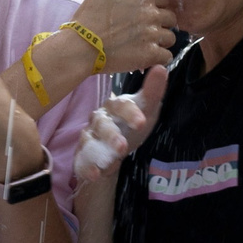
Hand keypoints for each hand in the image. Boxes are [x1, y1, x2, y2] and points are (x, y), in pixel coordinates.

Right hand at [68, 0, 174, 72]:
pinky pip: (166, 57)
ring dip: (159, 42)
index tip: (138, 17)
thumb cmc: (90, 15)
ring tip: (140, 44)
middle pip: (170, 20)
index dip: (153, 9)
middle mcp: (151, 14)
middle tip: (140, 32)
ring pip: (170, 38)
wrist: (79, 47)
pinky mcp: (149, 55)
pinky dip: (157, 58)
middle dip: (159, 25)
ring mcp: (151, 35)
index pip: (164, 1)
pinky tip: (142, 55)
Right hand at [73, 66, 167, 187]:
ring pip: (89, 141)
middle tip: (123, 147)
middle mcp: (98, 119)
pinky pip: (82, 160)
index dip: (130, 113)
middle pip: (102, 124)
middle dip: (112, 135)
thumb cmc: (130, 126)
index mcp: (114, 106)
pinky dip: (88, 168)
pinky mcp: (82, 155)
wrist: (116, 151)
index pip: (121, 106)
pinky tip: (96, 175)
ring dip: (98, 152)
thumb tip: (160, 67)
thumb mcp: (146, 111)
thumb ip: (153, 93)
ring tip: (110, 162)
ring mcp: (88, 137)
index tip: (142, 123)